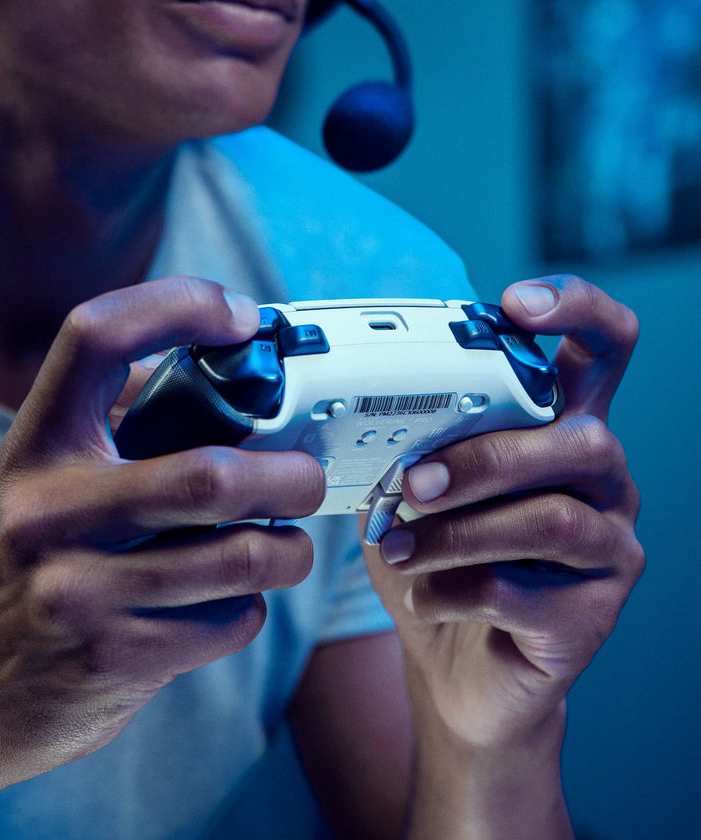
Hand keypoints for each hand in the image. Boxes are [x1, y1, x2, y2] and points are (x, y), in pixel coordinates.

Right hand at [0, 276, 324, 788]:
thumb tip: (221, 372)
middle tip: (305, 478)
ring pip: (240, 557)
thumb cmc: (19, 574)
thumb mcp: (38, 486)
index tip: (242, 319)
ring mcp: (75, 590)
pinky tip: (222, 607)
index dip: (178, 305)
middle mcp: (44, 511)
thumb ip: (113, 432)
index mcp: (32, 448)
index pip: (95, 337)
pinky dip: (247, 610)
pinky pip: (229, 621)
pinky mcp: (111, 659)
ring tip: (283, 547)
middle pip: (209, 475)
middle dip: (289, 477)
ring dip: (287, 551)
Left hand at [363, 275, 643, 749]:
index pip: (603, 347)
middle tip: (413, 484)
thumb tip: (360, 417)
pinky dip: (451, 589)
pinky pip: (521, 592)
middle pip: (581, 440)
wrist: (454, 665)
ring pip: (550, 519)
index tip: (518, 303)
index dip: (578, 309)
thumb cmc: (437, 559)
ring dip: (456, 532)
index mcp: (559, 429)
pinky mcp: (594, 614)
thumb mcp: (414, 490)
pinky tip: (420, 594)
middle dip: (484, 458)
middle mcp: (601, 480)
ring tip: (395, 547)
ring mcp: (609, 547)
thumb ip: (410, 445)